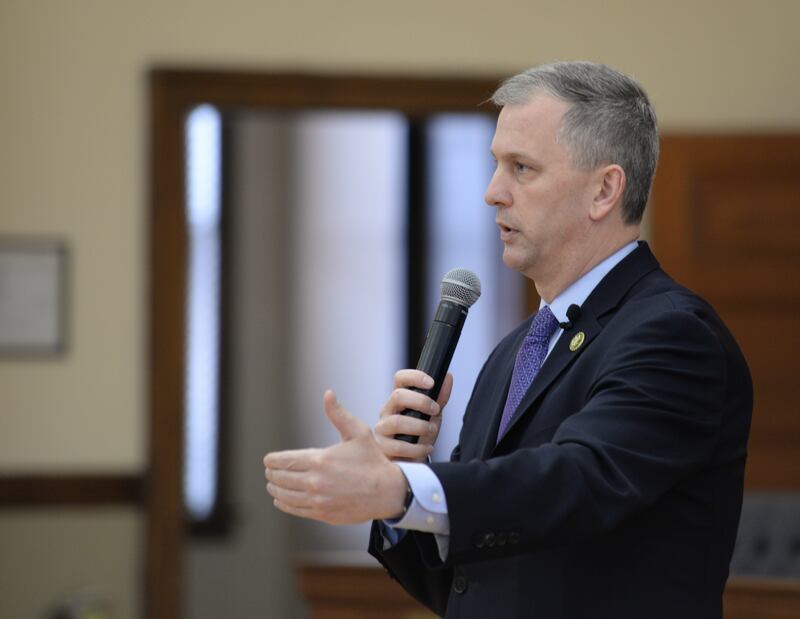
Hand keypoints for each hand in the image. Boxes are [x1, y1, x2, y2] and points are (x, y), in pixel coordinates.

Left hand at [263, 390, 407, 523]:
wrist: (387, 491)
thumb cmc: (372, 459)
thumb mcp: (357, 432)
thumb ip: (338, 414)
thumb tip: (328, 394)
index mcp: (320, 460)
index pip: (284, 460)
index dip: (272, 460)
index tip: (268, 460)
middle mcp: (315, 481)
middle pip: (280, 478)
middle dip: (272, 473)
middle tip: (270, 470)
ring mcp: (318, 500)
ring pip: (284, 495)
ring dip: (275, 488)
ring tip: (272, 484)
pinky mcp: (322, 513)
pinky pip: (295, 509)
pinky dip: (284, 504)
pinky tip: (281, 499)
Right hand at [374, 370, 453, 461]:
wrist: (412, 461)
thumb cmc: (419, 435)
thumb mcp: (432, 415)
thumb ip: (440, 398)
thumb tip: (447, 377)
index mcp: (399, 399)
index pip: (400, 378)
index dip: (415, 377)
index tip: (431, 383)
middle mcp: (388, 411)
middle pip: (397, 396)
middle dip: (421, 402)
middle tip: (435, 410)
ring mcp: (382, 429)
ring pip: (397, 422)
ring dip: (420, 426)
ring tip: (431, 431)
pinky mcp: (382, 447)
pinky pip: (399, 446)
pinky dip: (417, 448)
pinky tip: (426, 447)